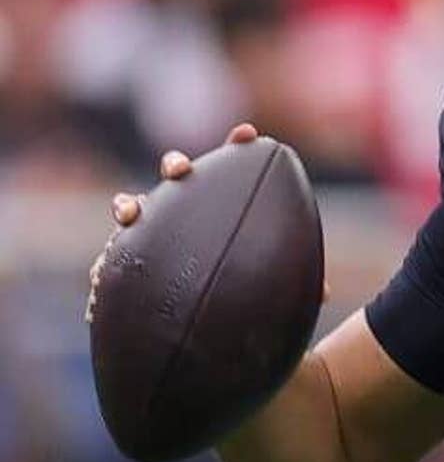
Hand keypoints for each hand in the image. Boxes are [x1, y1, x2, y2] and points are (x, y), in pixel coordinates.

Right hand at [84, 125, 327, 323]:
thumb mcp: (274, 289)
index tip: (249, 134)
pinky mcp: (125, 268)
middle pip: (175, 180)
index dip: (237, 148)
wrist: (204, 327)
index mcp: (219, 209)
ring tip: (129, 212)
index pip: (229, 171)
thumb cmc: (243, 295)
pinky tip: (101, 276)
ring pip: (133, 212)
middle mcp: (182, 215)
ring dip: (127, 207)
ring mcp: (150, 237)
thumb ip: (295, 285)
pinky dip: (107, 265)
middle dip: (176, 167)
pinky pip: (111, 264)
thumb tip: (323, 291)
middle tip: (181, 169)